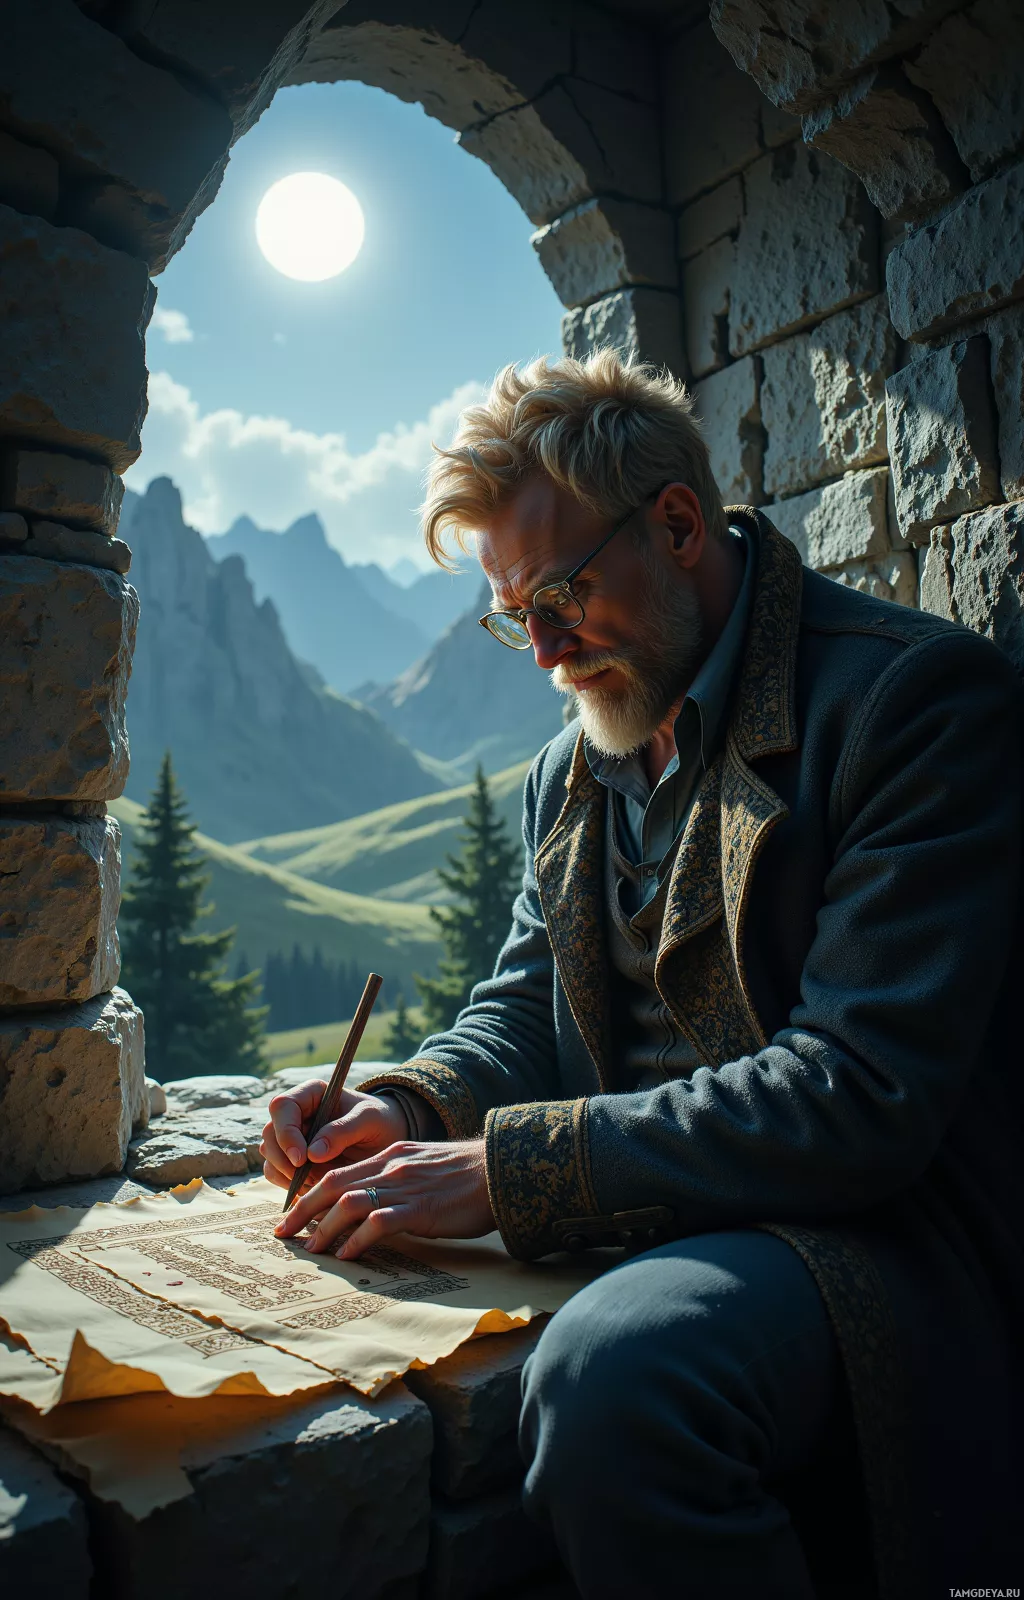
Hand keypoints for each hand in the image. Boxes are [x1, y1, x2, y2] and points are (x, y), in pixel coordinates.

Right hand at [260, 1078, 407, 1194]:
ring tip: (317, 1183)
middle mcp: (296, 1114)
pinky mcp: (293, 1161)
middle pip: (269, 1133)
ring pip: (269, 1156)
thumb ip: (343, 1130)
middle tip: (308, 1177)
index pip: (282, 1106)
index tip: (302, 1158)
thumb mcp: (369, 1119)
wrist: (386, 1140)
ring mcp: (292, 1138)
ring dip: (286, 1175)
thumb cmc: (379, 1121)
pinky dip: (290, 1185)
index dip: (286, 1132)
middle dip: (284, 1159)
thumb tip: (313, 1153)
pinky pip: (277, 1174)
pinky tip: (314, 1189)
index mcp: (310, 1094)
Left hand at [273, 1138, 494, 1258]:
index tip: (291, 1215)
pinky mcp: (420, 1208)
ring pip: (349, 1202)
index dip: (309, 1194)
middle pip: (332, 1185)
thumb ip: (397, 1180)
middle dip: (302, 1210)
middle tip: (282, 1234)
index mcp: (390, 1156)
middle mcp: (391, 1167)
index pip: (338, 1172)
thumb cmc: (467, 1177)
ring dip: (325, 1227)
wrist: (500, 1171)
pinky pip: (379, 1222)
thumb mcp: (424, 1167)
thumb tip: (373, 1209)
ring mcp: (404, 1186)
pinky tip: (348, 1255)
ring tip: (311, 1250)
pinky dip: (358, 1240)